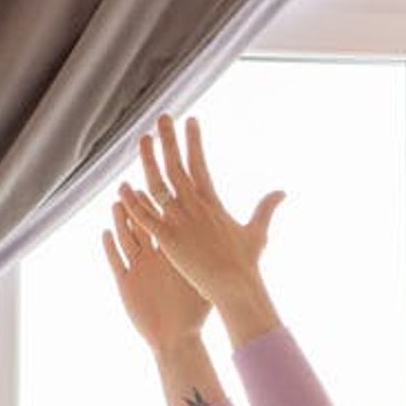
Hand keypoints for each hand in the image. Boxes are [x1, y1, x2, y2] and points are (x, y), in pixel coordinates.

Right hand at [103, 196, 209, 353]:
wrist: (177, 339)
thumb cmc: (194, 314)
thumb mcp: (205, 281)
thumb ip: (215, 258)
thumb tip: (238, 239)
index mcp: (171, 257)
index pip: (165, 225)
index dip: (161, 207)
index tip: (162, 185)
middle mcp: (153, 260)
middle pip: (142, 228)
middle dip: (136, 208)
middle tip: (131, 185)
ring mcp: (138, 270)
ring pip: (126, 240)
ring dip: (121, 222)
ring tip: (117, 203)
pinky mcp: (126, 284)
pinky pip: (116, 261)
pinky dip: (110, 246)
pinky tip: (105, 231)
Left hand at [116, 114, 284, 310]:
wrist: (236, 288)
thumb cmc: (246, 264)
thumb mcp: (258, 232)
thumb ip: (265, 208)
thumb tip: (283, 192)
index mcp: (213, 203)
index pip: (200, 163)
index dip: (193, 141)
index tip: (190, 120)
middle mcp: (195, 207)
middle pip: (176, 166)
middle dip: (169, 140)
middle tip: (162, 117)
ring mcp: (180, 222)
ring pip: (157, 185)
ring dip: (148, 161)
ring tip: (142, 139)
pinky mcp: (168, 240)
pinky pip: (146, 217)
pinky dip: (134, 202)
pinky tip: (122, 186)